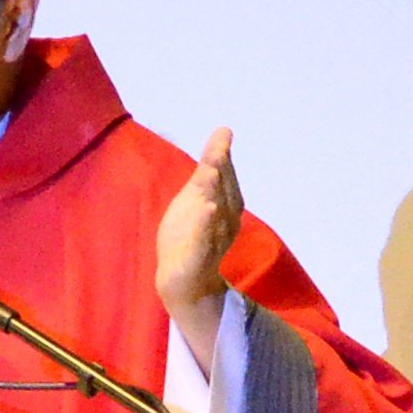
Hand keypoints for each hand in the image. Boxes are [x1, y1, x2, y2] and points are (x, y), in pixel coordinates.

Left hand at [157, 128, 243, 344]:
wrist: (185, 280)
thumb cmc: (191, 234)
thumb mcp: (197, 196)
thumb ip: (209, 168)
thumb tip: (223, 133)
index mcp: (227, 204)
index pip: (225, 176)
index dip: (222, 154)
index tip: (223, 132)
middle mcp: (226, 220)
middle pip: (224, 190)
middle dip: (221, 168)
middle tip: (218, 147)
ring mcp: (214, 239)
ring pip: (215, 212)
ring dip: (215, 192)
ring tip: (211, 171)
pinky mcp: (199, 257)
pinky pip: (204, 240)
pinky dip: (206, 225)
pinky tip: (207, 209)